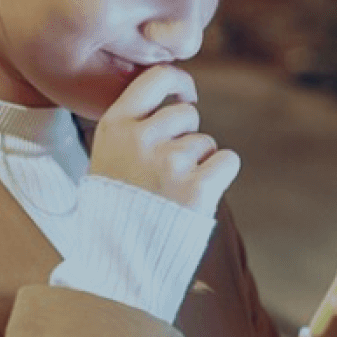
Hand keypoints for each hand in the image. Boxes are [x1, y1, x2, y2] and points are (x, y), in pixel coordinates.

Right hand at [88, 64, 239, 216]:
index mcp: (114, 126)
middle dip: (187, 135)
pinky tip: (198, 193)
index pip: (156, 78)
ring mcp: (169, 163)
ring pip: (206, 142)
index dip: (179, 81)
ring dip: (200, 162)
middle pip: (188, 113)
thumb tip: (178, 96)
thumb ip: (134, 126)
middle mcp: (140, 139)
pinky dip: (220, 174)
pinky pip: (228, 160)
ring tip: (174, 190)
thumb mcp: (108, 156)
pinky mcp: (196, 188)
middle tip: (169, 168)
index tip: (186, 94)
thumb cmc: (118, 206)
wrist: (120, 258)